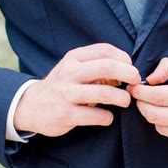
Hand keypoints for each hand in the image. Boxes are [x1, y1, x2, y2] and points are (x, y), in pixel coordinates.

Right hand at [14, 43, 140, 136]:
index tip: (130, 68)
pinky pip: (97, 115)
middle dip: (129, 74)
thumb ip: (96, 65)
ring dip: (122, 98)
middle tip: (136, 82)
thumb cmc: (61, 85)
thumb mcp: (73, 68)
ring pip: (104, 92)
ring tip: (125, 101)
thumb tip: (126, 71)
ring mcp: (67, 94)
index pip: (105, 50)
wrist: (30, 106)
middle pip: (107, 67)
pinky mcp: (66, 114)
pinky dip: (107, 117)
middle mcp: (69, 73)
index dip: (124, 58)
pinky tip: (106, 117)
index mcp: (73, 58)